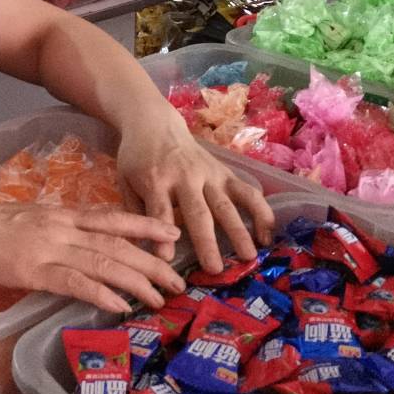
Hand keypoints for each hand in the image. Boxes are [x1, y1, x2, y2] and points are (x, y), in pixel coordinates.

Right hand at [0, 199, 185, 313]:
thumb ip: (63, 229)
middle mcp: (64, 228)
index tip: (173, 233)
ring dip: (136, 281)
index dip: (145, 226)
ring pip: (103, 263)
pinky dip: (101, 293)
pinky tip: (120, 305)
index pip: (113, 218)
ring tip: (160, 297)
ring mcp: (51, 248)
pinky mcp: (35, 270)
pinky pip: (75, 282)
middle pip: (116, 244)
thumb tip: (88, 244)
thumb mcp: (36, 218)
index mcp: (64, 215)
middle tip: (179, 279)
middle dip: (152, 261)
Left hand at [115, 109, 274, 273]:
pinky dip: (261, 211)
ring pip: (226, 205)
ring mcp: (209, 174)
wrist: (155, 123)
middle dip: (207, 241)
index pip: (160, 210)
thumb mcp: (124, 180)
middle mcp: (184, 177)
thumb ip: (133, 211)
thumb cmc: (137, 159)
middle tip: (215, 269)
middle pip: (198, 212)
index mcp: (155, 180)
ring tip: (249, 257)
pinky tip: (268, 234)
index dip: (162, 235)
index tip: (167, 260)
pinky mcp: (226, 172)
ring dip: (239, 231)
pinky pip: (247, 192)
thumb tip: (139, 247)